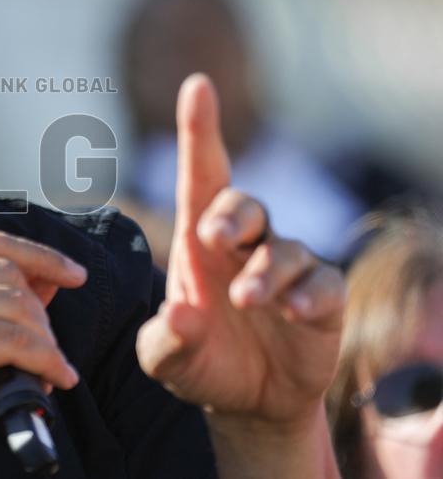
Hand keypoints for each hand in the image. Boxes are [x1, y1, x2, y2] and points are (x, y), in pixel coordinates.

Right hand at [0, 230, 86, 478]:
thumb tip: (49, 274)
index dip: (39, 256)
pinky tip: (52, 379)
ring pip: (16, 304)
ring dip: (44, 341)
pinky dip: (46, 360)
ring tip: (44, 368)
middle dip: (40, 313)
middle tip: (45, 350)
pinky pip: (16, 339)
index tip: (74, 273)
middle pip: (6, 272)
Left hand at [136, 74, 343, 473]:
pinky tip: (293, 310)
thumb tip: (181, 313)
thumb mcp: (167, 358)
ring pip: (284, 248)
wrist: (247, 403)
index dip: (200, 131)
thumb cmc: (199, 360)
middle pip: (243, 203)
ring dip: (266, 271)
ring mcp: (285, 268)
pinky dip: (308, 294)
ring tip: (246, 299)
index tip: (197, 85)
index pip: (201, 176)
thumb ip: (166, 339)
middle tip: (211, 237)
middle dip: (231, 213)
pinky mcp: (322, 299)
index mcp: (200, 242)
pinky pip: (323, 283)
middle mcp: (244, 245)